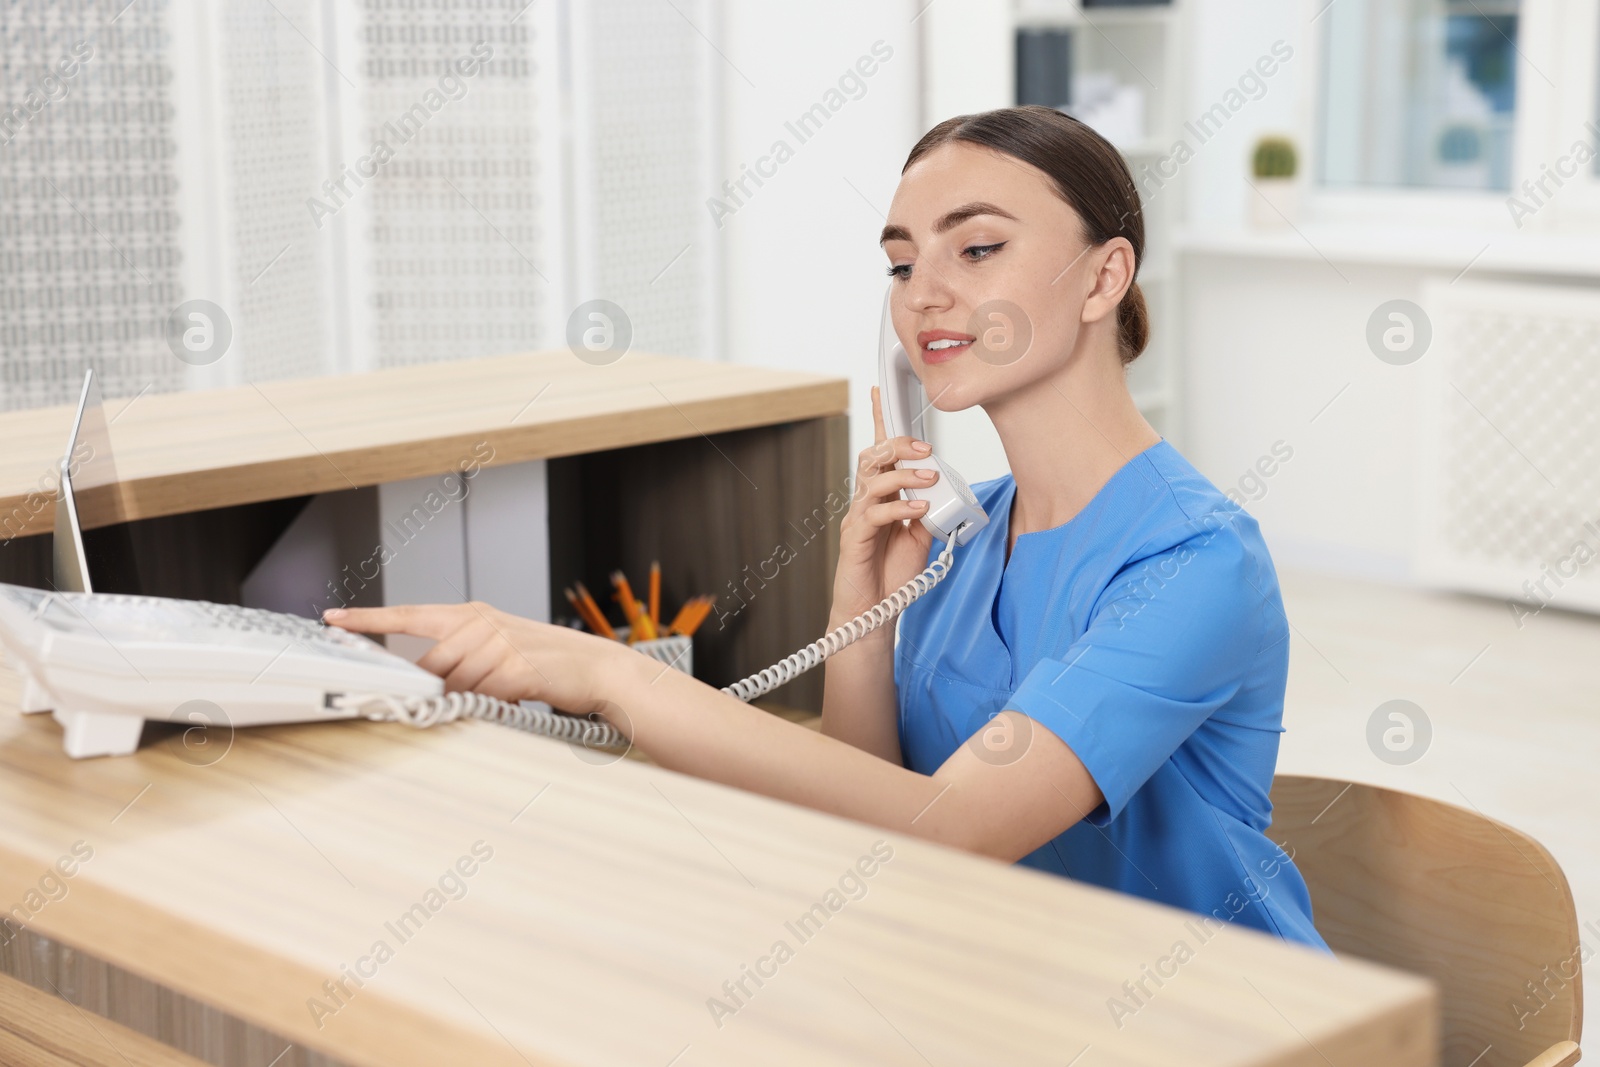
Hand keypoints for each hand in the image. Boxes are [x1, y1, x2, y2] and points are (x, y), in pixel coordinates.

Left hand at [323, 602, 628, 718]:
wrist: (593, 665)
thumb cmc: (542, 659)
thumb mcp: (496, 646)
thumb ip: (459, 658)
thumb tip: (425, 685)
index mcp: (470, 614)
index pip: (408, 615)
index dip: (368, 619)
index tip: (333, 618)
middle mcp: (479, 623)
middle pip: (431, 666)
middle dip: (440, 688)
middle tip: (467, 694)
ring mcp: (497, 644)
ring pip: (456, 685)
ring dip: (472, 697)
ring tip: (502, 691)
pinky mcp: (515, 668)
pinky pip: (484, 696)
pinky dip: (493, 703)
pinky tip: (514, 695)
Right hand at [828, 385, 936, 627]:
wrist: (874, 612)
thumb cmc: (892, 575)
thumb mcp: (921, 537)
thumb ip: (927, 511)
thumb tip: (942, 491)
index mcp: (881, 496)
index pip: (880, 451)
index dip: (879, 420)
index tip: (882, 392)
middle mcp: (866, 501)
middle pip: (873, 457)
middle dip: (898, 445)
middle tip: (925, 448)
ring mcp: (858, 518)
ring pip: (872, 480)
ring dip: (904, 475)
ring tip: (928, 478)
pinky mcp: (855, 538)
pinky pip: (874, 514)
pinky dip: (898, 508)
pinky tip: (918, 511)